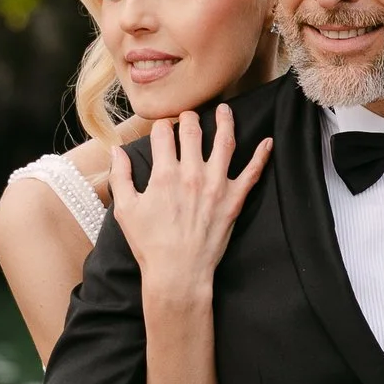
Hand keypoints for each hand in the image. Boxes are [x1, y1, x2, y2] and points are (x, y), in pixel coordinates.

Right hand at [103, 105, 268, 304]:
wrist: (178, 273)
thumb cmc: (149, 245)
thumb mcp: (125, 210)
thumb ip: (120, 177)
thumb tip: (116, 151)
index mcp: (164, 174)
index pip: (163, 135)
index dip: (161, 127)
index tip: (162, 127)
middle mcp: (192, 174)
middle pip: (193, 131)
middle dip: (189, 117)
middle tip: (189, 115)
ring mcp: (216, 186)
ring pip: (225, 143)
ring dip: (225, 122)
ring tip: (225, 110)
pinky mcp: (234, 200)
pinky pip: (252, 173)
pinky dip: (261, 156)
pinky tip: (267, 142)